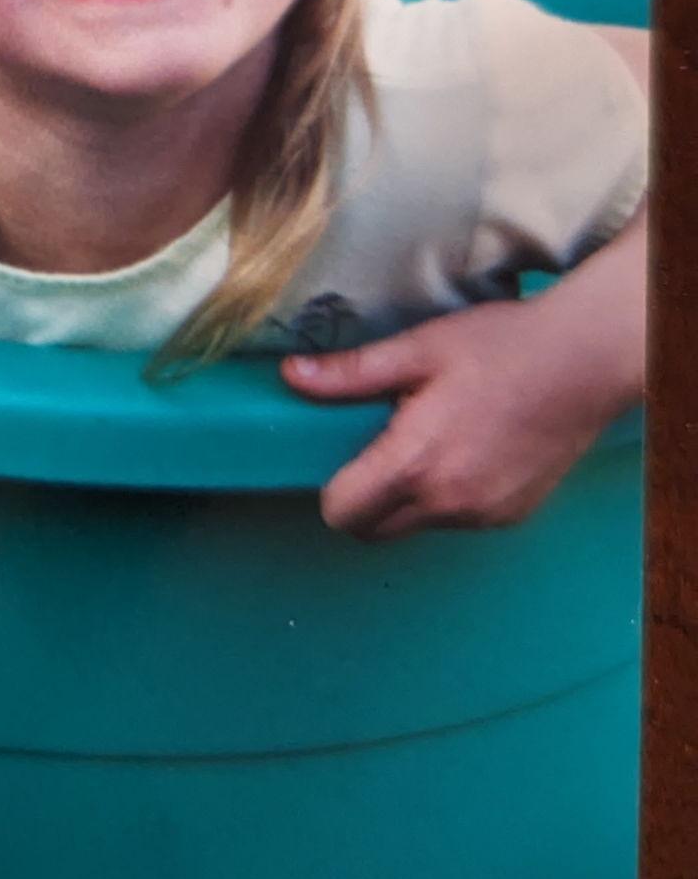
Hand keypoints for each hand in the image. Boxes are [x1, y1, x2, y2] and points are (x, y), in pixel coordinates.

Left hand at [282, 293, 633, 541]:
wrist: (587, 362)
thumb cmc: (500, 348)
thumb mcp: (418, 349)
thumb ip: (351, 374)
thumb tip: (290, 376)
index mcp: (416, 464)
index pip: (343, 514)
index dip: (330, 488)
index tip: (338, 452)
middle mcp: (450, 504)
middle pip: (373, 530)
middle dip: (359, 499)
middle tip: (373, 445)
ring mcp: (484, 516)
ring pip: (415, 526)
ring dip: (404, 496)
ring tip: (423, 436)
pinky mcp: (512, 515)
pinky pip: (455, 520)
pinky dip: (443, 496)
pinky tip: (461, 447)